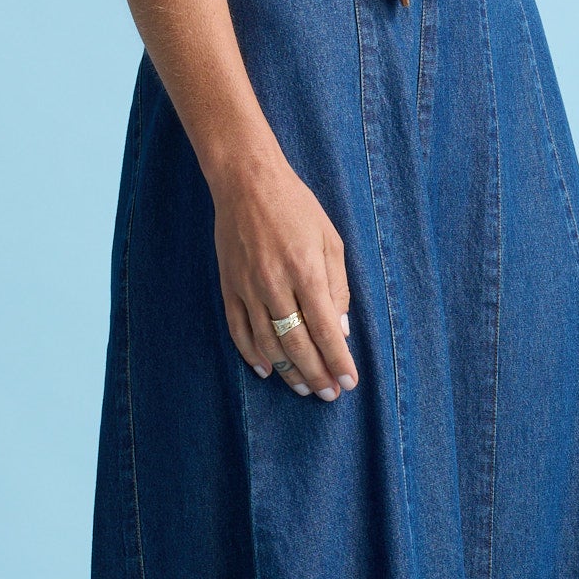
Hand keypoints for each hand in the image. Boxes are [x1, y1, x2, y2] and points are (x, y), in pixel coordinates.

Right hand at [212, 149, 356, 400]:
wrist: (247, 184)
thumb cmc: (297, 208)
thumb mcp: (331, 240)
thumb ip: (337, 287)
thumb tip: (339, 329)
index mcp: (306, 271)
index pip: (324, 329)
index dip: (338, 360)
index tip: (349, 382)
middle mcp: (275, 284)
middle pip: (297, 343)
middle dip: (316, 374)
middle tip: (329, 394)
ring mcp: (248, 288)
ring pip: (267, 343)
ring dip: (287, 370)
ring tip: (303, 388)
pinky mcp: (229, 286)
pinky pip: (239, 329)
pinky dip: (251, 354)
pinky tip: (266, 369)